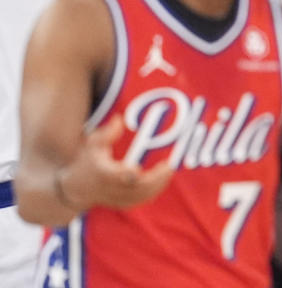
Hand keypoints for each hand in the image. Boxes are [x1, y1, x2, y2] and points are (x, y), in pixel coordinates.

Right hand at [58, 116, 172, 210]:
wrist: (72, 189)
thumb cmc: (85, 160)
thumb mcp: (91, 143)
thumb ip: (106, 133)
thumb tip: (119, 119)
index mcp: (102, 173)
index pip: (114, 177)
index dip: (126, 175)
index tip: (137, 169)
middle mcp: (109, 188)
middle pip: (134, 188)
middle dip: (154, 179)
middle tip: (169, 166)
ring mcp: (115, 198)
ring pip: (139, 197)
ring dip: (157, 186)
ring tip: (169, 171)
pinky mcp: (120, 203)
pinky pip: (139, 200)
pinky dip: (153, 192)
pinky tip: (163, 180)